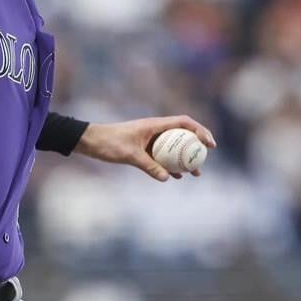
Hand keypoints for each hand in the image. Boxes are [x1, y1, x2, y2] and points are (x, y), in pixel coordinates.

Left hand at [74, 115, 216, 182]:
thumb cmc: (108, 143)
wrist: (90, 142)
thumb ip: (148, 165)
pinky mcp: (143, 149)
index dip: (200, 131)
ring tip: (195, 174)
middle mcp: (155, 130)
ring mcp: (150, 140)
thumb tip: (167, 178)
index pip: (184, 123)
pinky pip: (162, 157)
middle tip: (205, 159)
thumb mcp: (129, 155)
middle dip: (196, 147)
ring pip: (173, 148)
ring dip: (184, 159)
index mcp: (155, 124)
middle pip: (182, 136)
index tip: (209, 144)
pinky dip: (170, 165)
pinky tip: (175, 177)